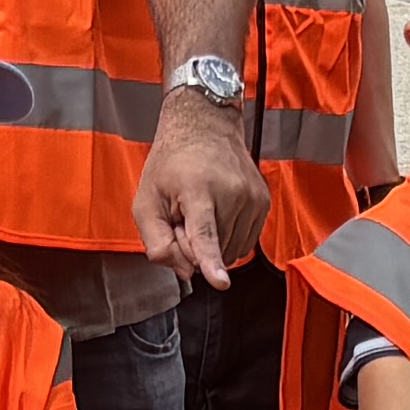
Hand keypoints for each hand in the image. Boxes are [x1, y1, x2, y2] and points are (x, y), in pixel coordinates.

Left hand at [139, 95, 269, 288]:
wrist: (206, 126)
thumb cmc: (172, 163)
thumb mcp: (146, 200)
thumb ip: (156, 241)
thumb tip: (184, 272)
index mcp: (198, 189)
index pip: (204, 234)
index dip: (210, 261)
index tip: (221, 282)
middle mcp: (232, 192)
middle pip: (214, 251)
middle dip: (195, 246)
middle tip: (184, 216)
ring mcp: (253, 197)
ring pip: (231, 253)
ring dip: (213, 244)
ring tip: (201, 212)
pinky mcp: (264, 203)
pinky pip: (244, 244)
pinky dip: (227, 238)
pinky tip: (218, 215)